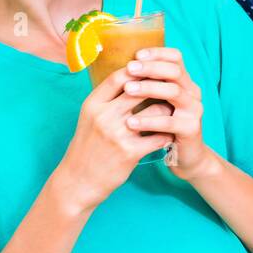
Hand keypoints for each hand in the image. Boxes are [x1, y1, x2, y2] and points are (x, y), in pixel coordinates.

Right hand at [55, 68, 174, 211]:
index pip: (120, 77)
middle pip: (140, 89)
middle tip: (171, 87)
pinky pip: (159, 136)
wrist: (78, 181)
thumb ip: (108, 99)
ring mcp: (118, 134)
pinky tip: (170, 133)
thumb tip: (132, 77)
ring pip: (155, 110)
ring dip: (167, 110)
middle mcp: (104, 116)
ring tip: (173, 111)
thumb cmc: (87, 147)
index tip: (152, 71)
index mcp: (93, 104)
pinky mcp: (130, 152)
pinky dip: (167, 134)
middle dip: (158, 86)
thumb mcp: (90, 118)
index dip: (139, 71)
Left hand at [120, 47, 210, 180]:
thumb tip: (123, 68)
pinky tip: (130, 122)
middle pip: (175, 71)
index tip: (137, 54)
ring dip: (149, 89)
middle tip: (130, 68)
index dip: (158, 53)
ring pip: (174, 92)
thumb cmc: (165, 127)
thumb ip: (149, 86)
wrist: (185, 156)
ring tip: (127, 90)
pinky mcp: (191, 129)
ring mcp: (193, 110)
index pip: (176, 58)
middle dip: (150, 68)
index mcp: (184, 82)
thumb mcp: (159, 103)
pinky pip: (169, 122)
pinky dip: (148, 121)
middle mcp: (192, 92)